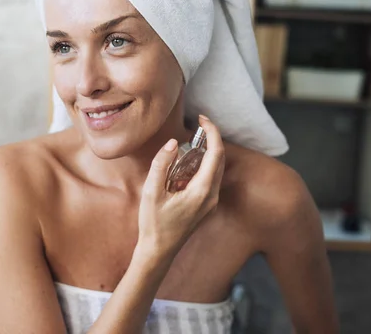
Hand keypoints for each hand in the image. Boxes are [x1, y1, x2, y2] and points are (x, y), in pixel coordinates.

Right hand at [137, 116, 225, 260]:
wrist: (159, 251)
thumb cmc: (153, 224)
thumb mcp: (151, 192)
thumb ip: (161, 164)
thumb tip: (172, 142)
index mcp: (202, 191)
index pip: (216, 153)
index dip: (212, 132)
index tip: (202, 118)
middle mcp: (212, 196)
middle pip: (219, 159)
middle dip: (211, 138)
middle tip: (197, 125)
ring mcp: (211, 202)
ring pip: (216, 168)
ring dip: (208, 151)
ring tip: (192, 140)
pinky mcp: (206, 205)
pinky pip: (210, 178)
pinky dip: (203, 164)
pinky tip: (186, 163)